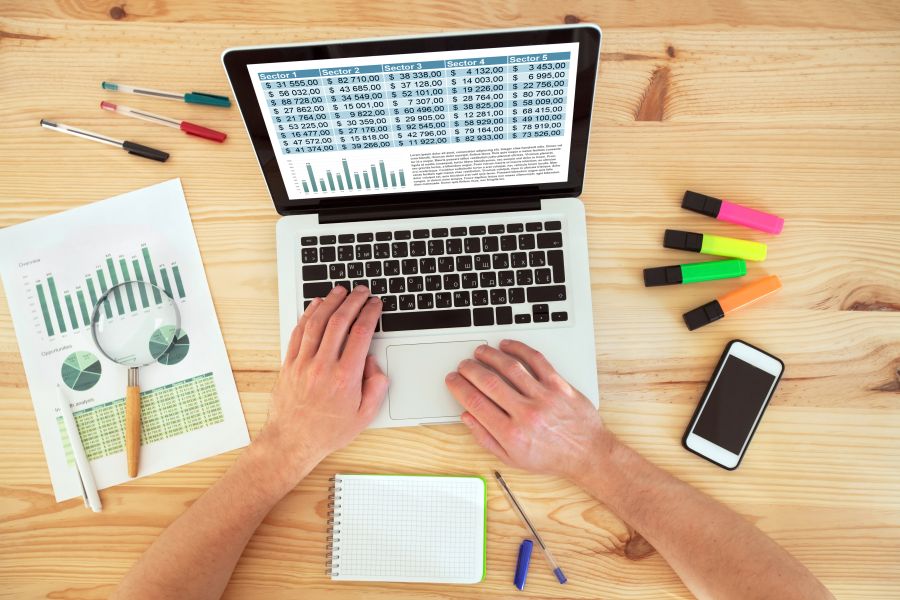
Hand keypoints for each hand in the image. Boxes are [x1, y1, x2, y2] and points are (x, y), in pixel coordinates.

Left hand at [256, 285, 388, 489]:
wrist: (292, 442)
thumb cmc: (327, 432)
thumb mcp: (364, 416)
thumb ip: (376, 387)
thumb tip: (373, 364)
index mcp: (345, 377)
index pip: (361, 333)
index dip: (370, 313)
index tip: (375, 304)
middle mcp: (323, 366)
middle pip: (340, 321)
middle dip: (353, 301)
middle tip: (361, 291)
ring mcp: (303, 363)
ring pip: (317, 322)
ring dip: (330, 302)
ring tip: (340, 291)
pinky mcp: (289, 364)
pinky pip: (298, 332)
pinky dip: (308, 315)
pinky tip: (315, 306)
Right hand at [445, 340, 606, 479]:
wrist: (587, 454)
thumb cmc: (552, 457)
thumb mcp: (512, 459)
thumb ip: (486, 438)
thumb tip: (467, 417)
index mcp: (511, 433)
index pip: (475, 403)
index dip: (459, 387)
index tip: (453, 380)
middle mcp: (526, 413)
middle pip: (489, 382)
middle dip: (470, 370)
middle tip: (463, 365)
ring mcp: (544, 397)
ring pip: (510, 367)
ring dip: (490, 356)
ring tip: (480, 352)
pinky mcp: (559, 385)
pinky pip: (537, 361)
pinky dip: (519, 349)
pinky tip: (507, 346)